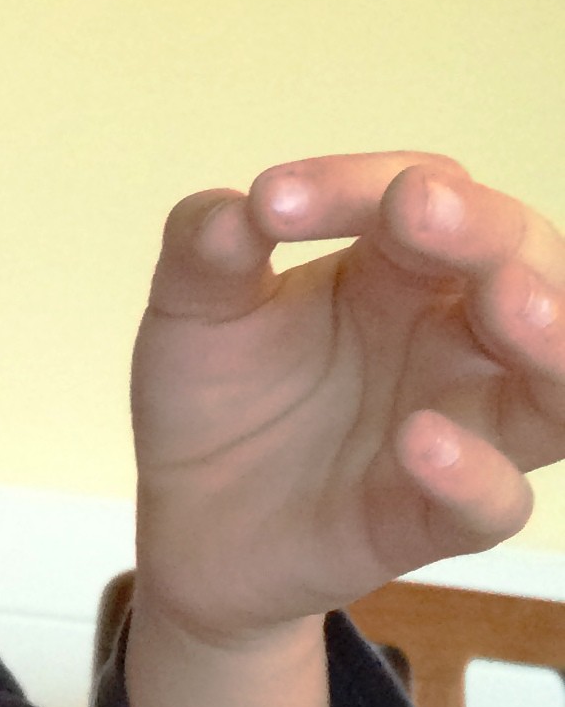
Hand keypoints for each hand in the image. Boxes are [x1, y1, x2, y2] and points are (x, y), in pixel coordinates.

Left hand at [132, 153, 564, 643]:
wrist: (179, 520)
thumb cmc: (214, 397)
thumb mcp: (192, 309)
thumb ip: (206, 249)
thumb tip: (231, 209)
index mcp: (401, 268)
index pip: (423, 198)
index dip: (360, 187)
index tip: (274, 201)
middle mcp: (452, 337)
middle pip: (523, 264)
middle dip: (485, 229)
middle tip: (418, 204)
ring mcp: (459, 426)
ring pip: (560, 380)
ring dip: (551, 333)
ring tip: (507, 300)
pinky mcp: (432, 518)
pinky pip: (496, 502)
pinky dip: (475, 473)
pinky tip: (419, 438)